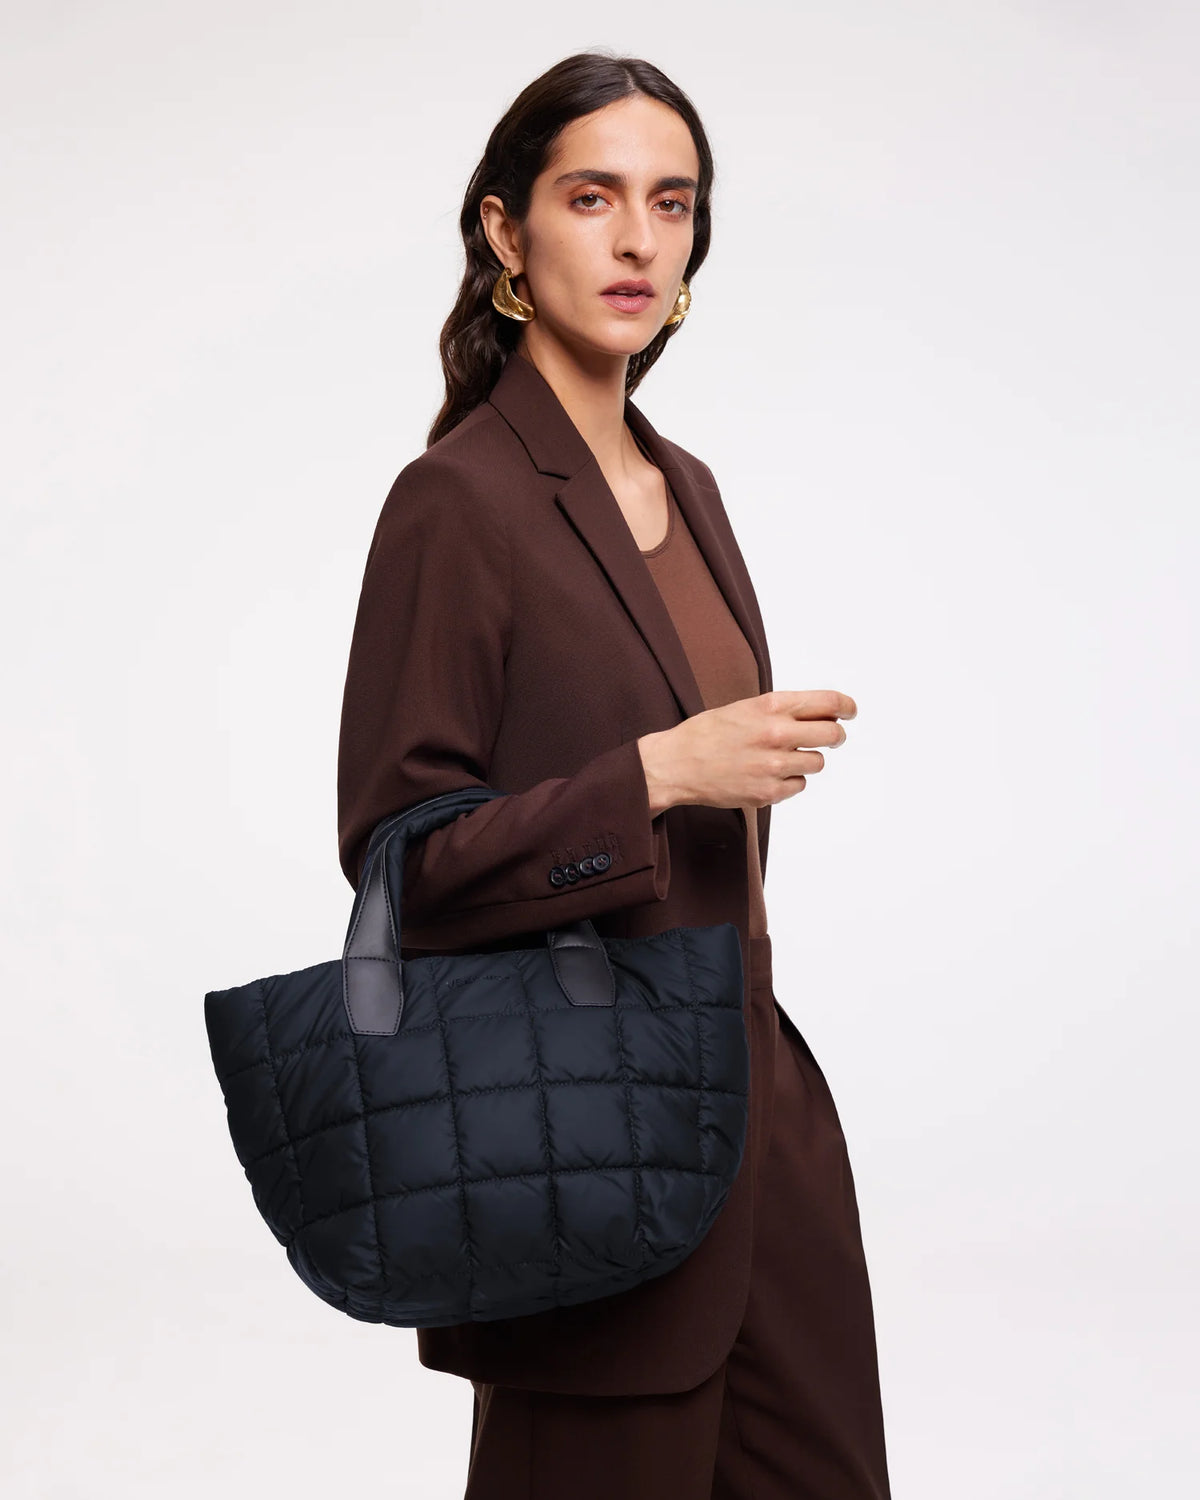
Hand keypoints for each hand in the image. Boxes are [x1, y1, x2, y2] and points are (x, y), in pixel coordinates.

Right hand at [637, 689, 856, 816]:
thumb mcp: (745, 708)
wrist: (676, 764)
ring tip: (779, 758)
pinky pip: (799, 785)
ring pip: (817, 763)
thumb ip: (782, 710)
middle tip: (829, 738)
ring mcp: (773, 765)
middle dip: (835, 736)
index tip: (850, 711)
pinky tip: (766, 774)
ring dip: (806, 760)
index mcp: (770, 706)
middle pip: (833, 734)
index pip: (829, 702)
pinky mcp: (769, 792)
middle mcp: (776, 733)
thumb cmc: (707, 733)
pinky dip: (789, 781)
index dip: (847, 707)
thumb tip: (822, 715)